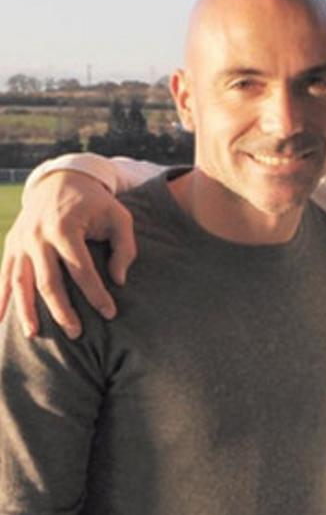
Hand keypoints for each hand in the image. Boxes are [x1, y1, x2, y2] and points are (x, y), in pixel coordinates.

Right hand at [0, 170, 136, 338]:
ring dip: (25, 311)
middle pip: (47, 281)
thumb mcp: (119, 217)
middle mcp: (37, 236)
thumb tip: (119, 281)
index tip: (110, 313)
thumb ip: (125, 248)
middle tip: (76, 334)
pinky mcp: (11, 245)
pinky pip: (4, 275)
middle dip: (61, 310)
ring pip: (19, 282)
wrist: (60, 180)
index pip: (81, 270)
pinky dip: (0, 298)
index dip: (96, 294)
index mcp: (65, 228)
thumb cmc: (96, 203)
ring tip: (33, 335)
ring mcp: (20, 241)